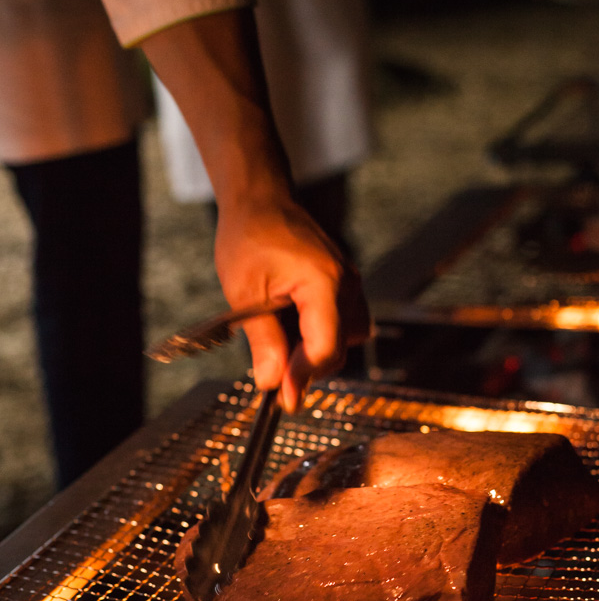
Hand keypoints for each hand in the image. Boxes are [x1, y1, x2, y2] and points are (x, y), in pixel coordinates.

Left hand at [215, 195, 369, 411]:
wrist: (261, 202)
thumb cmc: (250, 236)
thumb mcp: (245, 292)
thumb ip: (262, 340)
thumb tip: (270, 382)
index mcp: (323, 282)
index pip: (326, 347)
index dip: (304, 377)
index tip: (282, 398)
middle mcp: (346, 285)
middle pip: (338, 349)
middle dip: (307, 368)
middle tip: (271, 377)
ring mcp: (350, 285)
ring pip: (346, 340)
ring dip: (316, 353)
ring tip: (280, 345)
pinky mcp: (345, 287)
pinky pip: (344, 324)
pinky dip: (321, 336)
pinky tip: (292, 330)